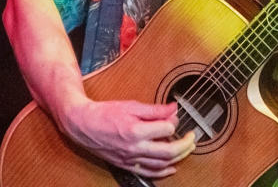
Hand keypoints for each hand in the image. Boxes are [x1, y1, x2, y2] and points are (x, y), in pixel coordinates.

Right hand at [57, 98, 195, 178]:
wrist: (84, 125)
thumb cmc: (106, 113)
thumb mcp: (132, 105)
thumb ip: (155, 110)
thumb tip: (173, 109)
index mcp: (136, 130)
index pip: (166, 129)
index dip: (174, 121)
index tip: (175, 116)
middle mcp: (134, 148)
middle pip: (168, 151)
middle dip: (185, 145)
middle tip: (192, 137)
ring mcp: (130, 159)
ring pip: (161, 164)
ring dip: (178, 158)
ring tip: (187, 150)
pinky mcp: (126, 165)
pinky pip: (148, 172)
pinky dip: (163, 172)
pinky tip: (172, 167)